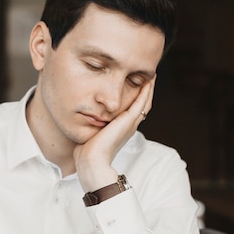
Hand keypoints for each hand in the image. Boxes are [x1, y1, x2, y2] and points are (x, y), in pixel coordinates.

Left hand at [74, 77, 154, 191]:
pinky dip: (146, 91)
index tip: (136, 81)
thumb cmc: (88, 151)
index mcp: (122, 128)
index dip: (136, 95)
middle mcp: (129, 125)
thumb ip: (92, 123)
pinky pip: (141, 102)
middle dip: (145, 89)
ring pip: (145, 101)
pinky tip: (147, 81)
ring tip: (150, 73)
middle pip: (143, 103)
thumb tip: (83, 116)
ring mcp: (130, 123)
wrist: (92, 161)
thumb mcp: (91, 131)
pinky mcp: (128, 121)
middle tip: (148, 74)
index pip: (133, 108)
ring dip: (148, 87)